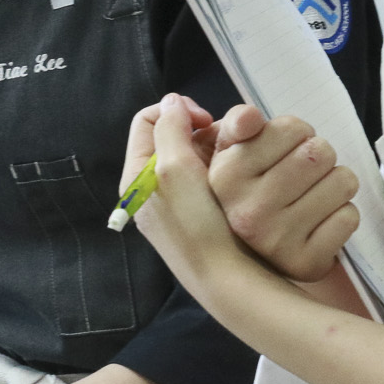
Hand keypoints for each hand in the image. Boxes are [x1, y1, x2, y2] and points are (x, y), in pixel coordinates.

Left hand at [122, 95, 268, 304]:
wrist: (228, 279)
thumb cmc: (197, 224)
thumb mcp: (175, 170)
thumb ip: (169, 129)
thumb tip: (171, 103)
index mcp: (137, 175)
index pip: (147, 121)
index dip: (175, 111)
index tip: (205, 121)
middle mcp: (155, 186)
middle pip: (175, 136)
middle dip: (203, 131)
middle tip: (229, 141)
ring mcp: (180, 200)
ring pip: (199, 154)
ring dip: (220, 148)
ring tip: (241, 156)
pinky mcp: (204, 212)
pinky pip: (214, 175)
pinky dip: (229, 166)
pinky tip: (246, 172)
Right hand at [204, 104, 360, 282]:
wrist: (246, 255)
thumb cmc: (245, 189)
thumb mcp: (228, 151)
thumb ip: (237, 123)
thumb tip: (251, 117)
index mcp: (226, 177)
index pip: (292, 128)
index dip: (295, 132)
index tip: (283, 149)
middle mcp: (247, 211)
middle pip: (321, 152)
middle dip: (319, 156)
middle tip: (302, 172)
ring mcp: (277, 241)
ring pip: (342, 182)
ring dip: (334, 183)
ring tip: (312, 194)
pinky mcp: (307, 263)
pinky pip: (349, 217)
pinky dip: (340, 215)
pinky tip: (319, 221)